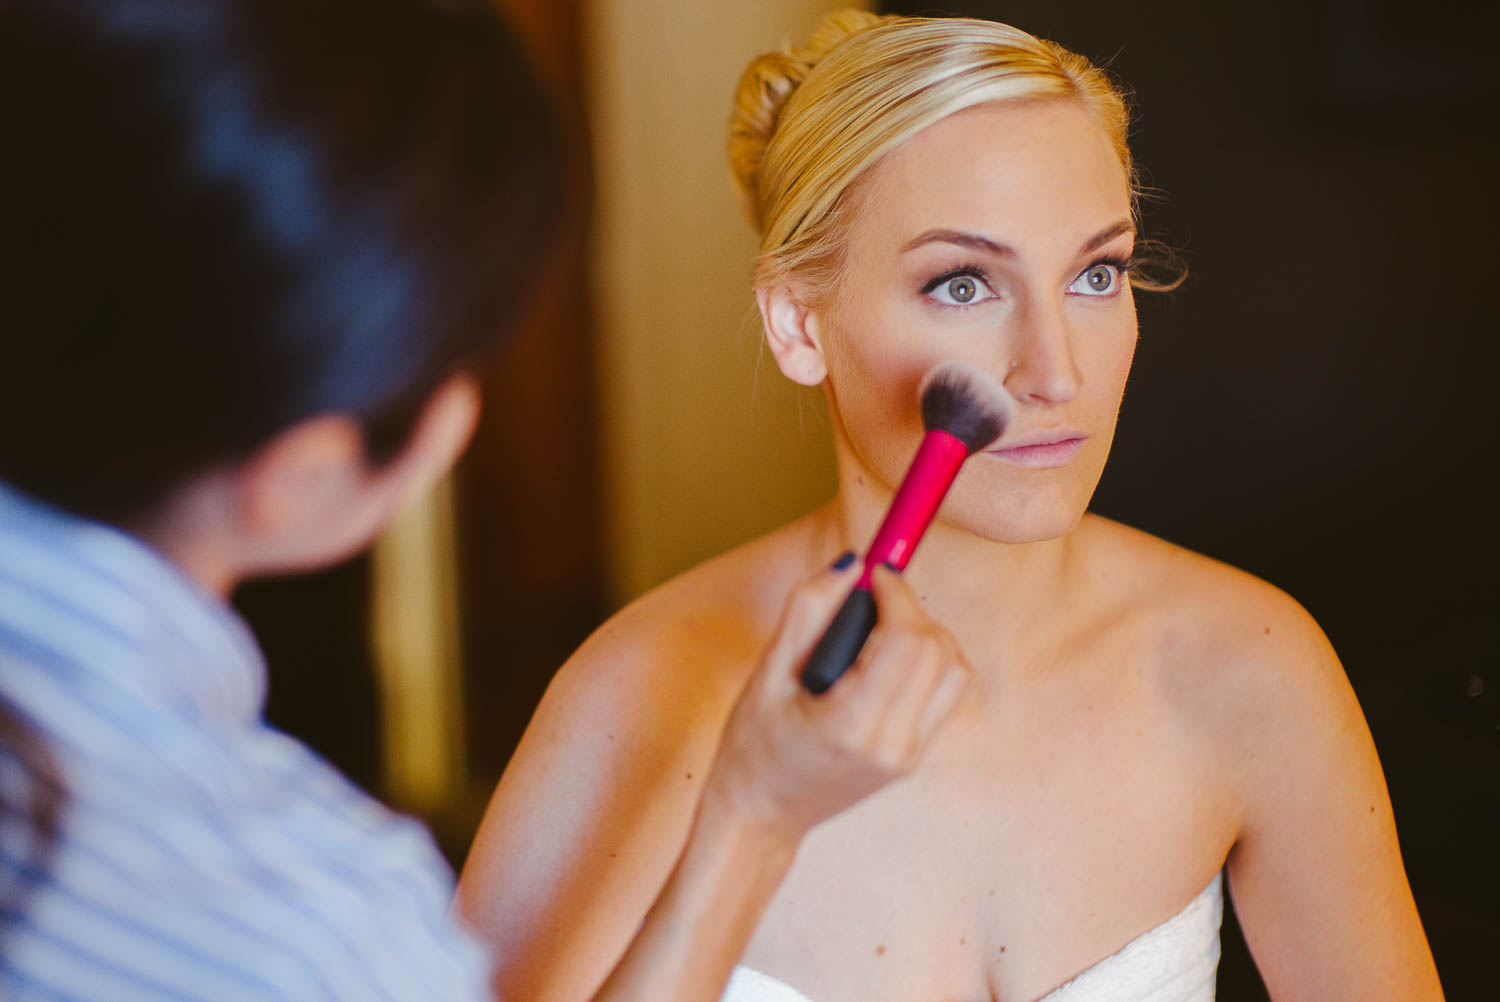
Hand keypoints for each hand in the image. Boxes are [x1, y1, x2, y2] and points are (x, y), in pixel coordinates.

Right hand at [700, 560, 969, 843]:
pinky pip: (945, 693)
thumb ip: (808, 611)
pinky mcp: (915, 757)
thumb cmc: (754, 747)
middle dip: (911, 609)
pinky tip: (884, 659)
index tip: (873, 573)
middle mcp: (893, 745)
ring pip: (954, 671)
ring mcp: (910, 756)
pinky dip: (927, 661)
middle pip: (938, 651)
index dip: (897, 593)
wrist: (761, 817)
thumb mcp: (767, 672)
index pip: (907, 640)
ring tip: (880, 629)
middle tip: (872, 596)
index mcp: (852, 726)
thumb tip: (851, 563)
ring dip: (926, 634)